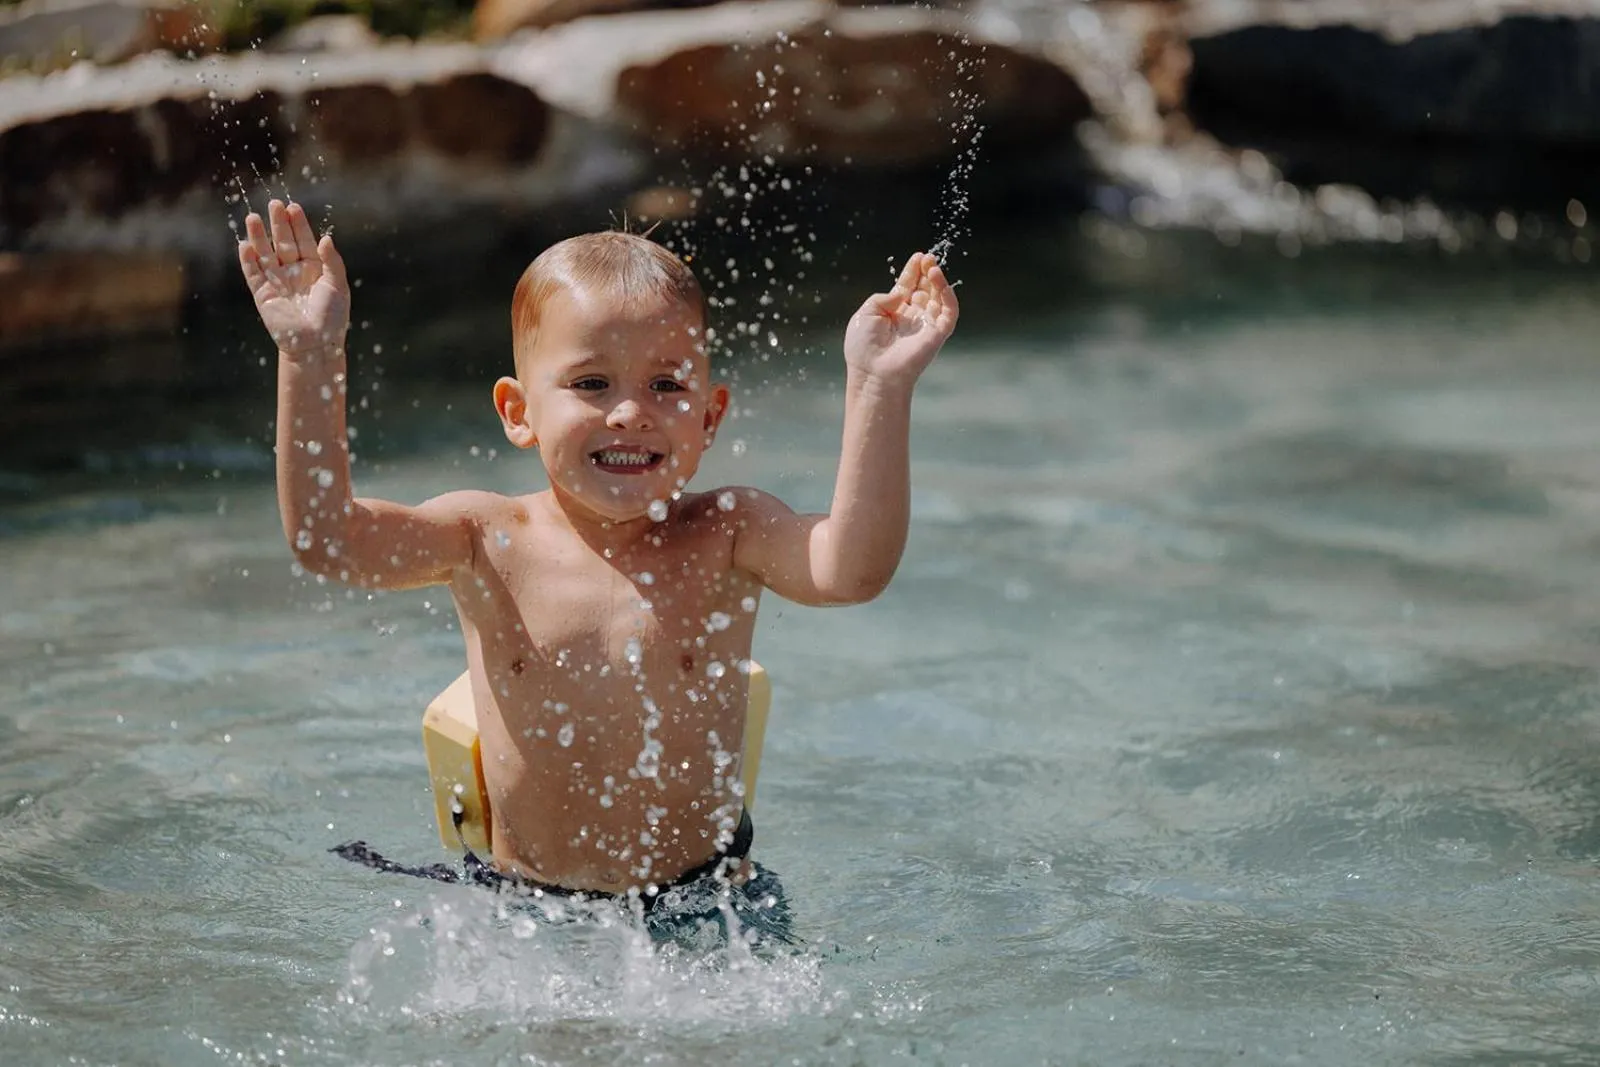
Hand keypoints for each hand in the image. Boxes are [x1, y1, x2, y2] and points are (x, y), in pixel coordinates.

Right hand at [238, 199, 349, 358]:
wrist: (316, 345)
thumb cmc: (332, 317)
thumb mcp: (338, 286)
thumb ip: (332, 262)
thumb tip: (326, 238)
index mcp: (314, 268)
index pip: (304, 240)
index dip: (298, 224)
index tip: (292, 206)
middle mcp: (294, 272)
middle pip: (283, 242)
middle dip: (278, 224)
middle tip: (274, 204)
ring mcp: (277, 281)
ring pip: (265, 254)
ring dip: (259, 236)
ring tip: (253, 217)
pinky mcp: (263, 294)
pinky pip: (253, 274)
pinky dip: (248, 260)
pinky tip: (245, 244)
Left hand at [843, 252, 958, 386]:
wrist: (872, 372)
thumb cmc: (863, 348)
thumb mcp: (865, 314)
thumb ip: (883, 298)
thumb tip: (899, 293)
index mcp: (894, 313)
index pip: (908, 287)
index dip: (913, 272)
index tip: (918, 256)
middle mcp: (912, 318)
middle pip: (925, 289)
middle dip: (927, 273)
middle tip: (928, 258)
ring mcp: (925, 326)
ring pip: (939, 298)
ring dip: (938, 281)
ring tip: (932, 267)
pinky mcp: (937, 335)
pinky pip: (950, 313)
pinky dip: (949, 296)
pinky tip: (940, 282)